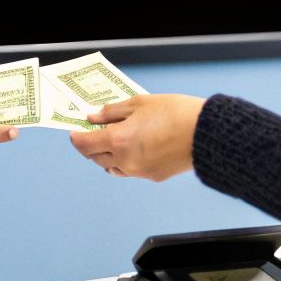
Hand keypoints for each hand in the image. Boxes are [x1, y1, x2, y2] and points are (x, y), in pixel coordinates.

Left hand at [67, 94, 206, 181]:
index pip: (85, 144)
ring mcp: (139, 172)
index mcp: (119, 140)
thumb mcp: (140, 103)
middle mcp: (125, 160)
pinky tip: (136, 149)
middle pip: (96, 158)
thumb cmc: (176, 113)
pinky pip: (131, 171)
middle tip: (95, 132)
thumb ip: (112, 112)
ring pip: (112, 168)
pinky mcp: (153, 177)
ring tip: (115, 141)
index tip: (75, 132)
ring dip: (107, 157)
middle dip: (91, 146)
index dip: (76, 138)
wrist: (206, 134)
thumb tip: (94, 117)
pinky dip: (127, 162)